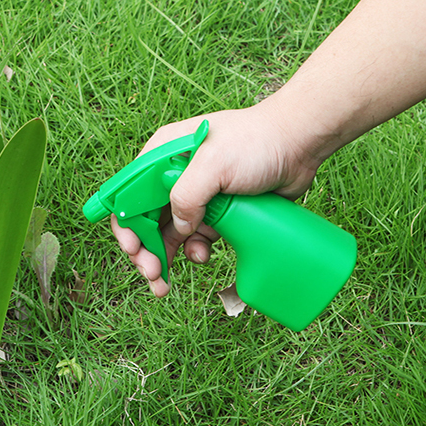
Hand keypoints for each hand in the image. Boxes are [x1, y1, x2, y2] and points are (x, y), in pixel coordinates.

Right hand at [112, 100, 320, 295]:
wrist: (299, 144)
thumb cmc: (257, 143)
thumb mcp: (214, 164)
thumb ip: (186, 196)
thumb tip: (180, 229)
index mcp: (162, 157)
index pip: (130, 195)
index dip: (126, 225)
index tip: (133, 250)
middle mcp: (173, 176)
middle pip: (146, 220)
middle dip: (145, 250)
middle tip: (152, 275)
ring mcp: (196, 195)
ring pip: (170, 234)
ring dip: (167, 258)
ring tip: (167, 282)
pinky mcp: (216, 211)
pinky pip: (196, 238)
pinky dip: (195, 252)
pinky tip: (204, 256)